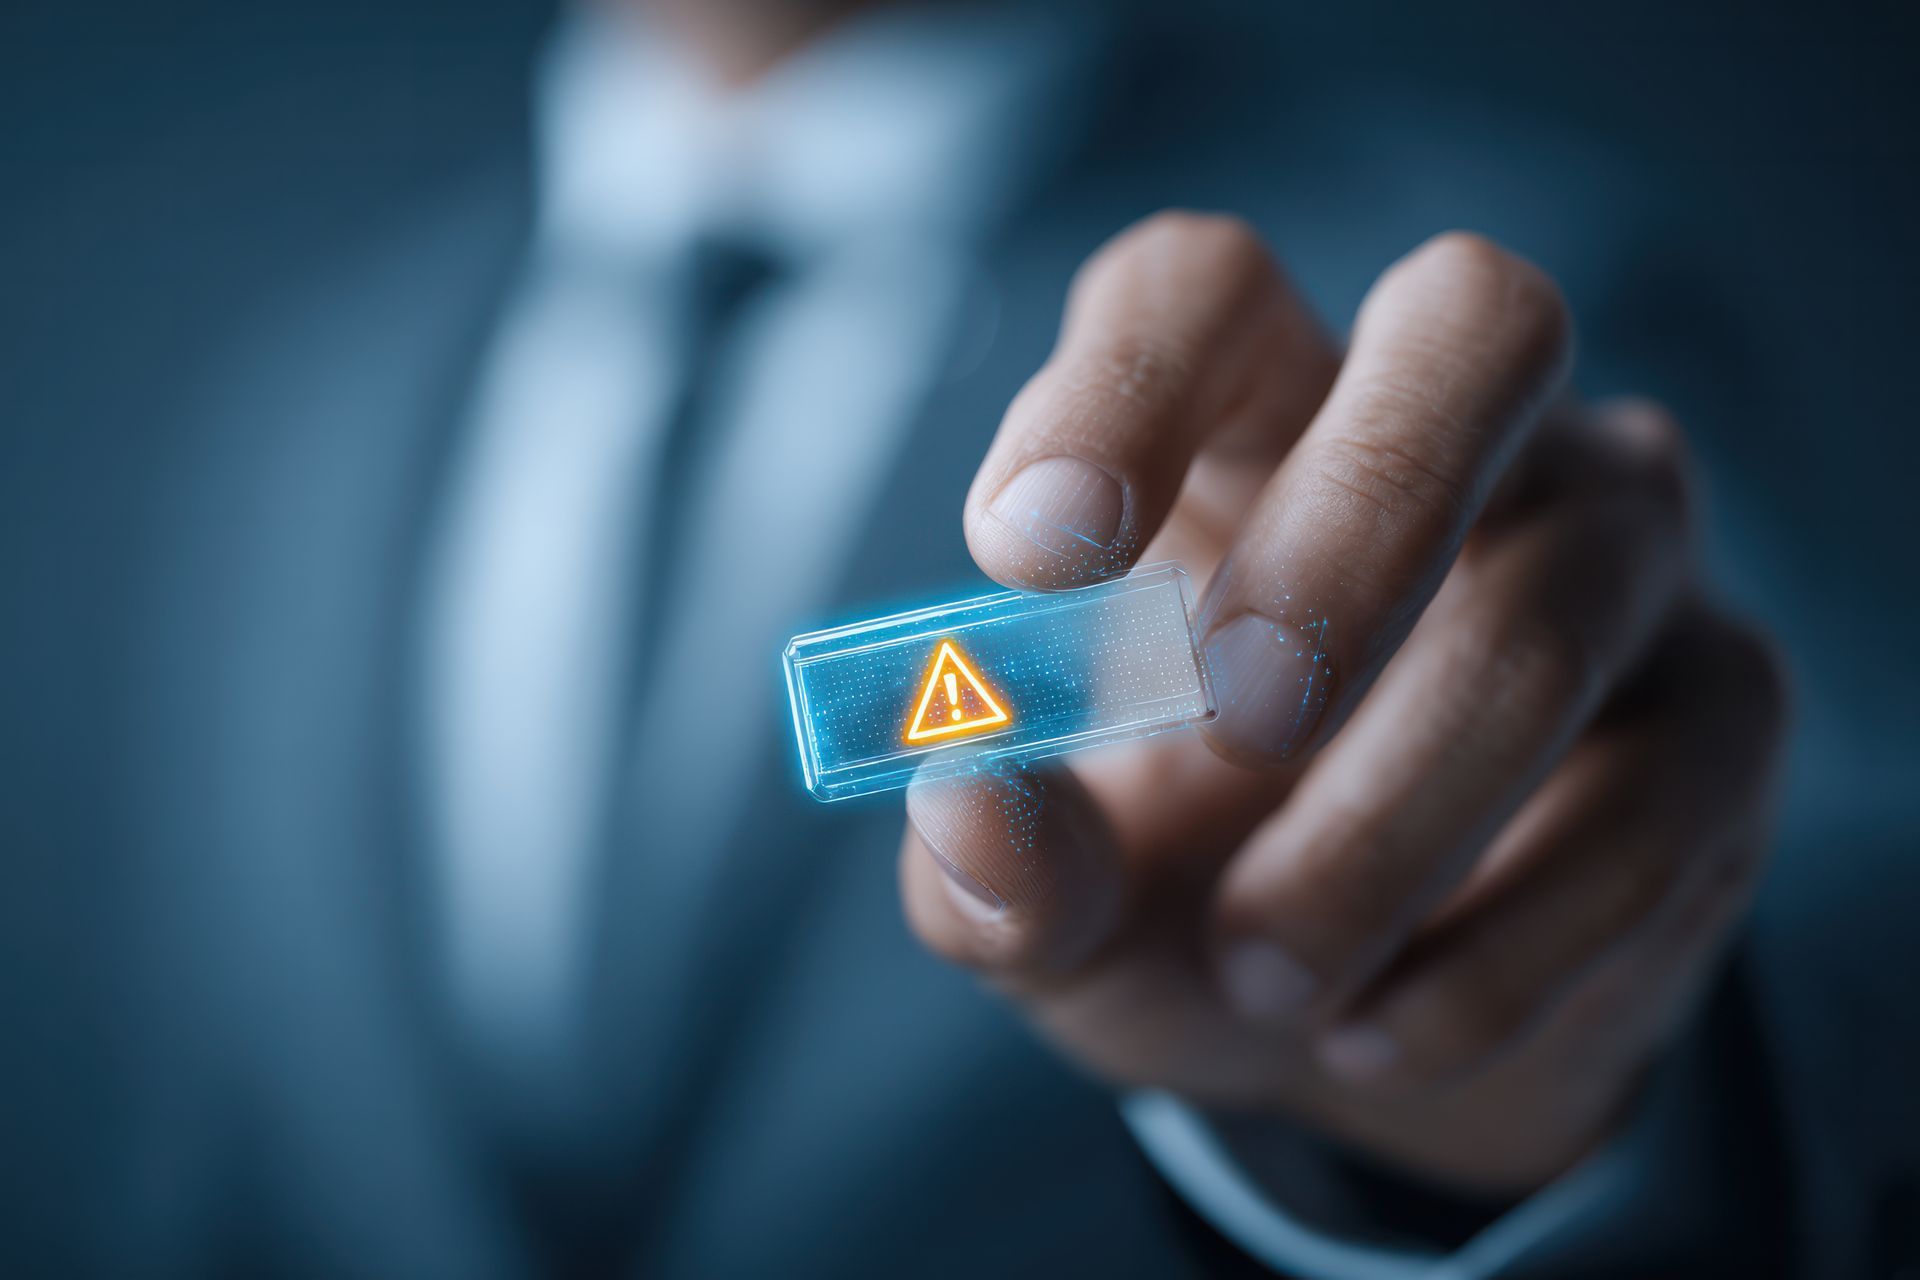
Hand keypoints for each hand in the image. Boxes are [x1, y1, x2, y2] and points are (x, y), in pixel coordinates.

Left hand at [898, 215, 1788, 1193]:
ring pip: (1548, 614)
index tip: (1028, 551)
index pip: (1206, 293)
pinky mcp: (1727, 708)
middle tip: (1235, 717)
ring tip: (1263, 969)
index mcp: (1253, 425)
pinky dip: (1493, 953)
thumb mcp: (1062, 905)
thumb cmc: (1180, 894)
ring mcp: (1620, 553)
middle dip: (1356, 518)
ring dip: (1384, 828)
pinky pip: (1651, 805)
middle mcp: (1465, 438)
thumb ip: (996, 861)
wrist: (1358, 1024)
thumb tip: (965, 793)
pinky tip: (1372, 1032)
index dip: (1121, 386)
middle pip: (1477, 325)